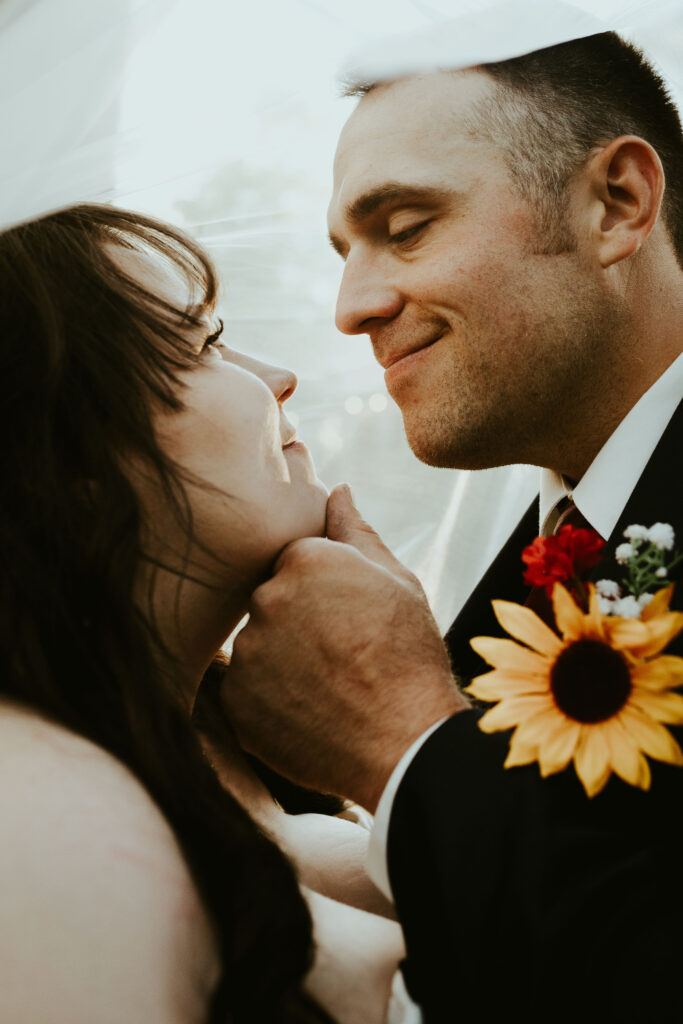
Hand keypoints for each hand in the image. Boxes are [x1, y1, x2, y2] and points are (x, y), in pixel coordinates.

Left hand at [221, 485, 467, 810]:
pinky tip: (311, 712)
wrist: (406, 741)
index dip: (327, 593)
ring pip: (259, 647)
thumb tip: (337, 489)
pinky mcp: (235, 702)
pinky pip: (247, 691)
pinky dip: (272, 701)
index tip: (351, 620)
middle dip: (300, 623)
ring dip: (283, 662)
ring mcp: (247, 652)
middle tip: (343, 656)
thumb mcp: (396, 581)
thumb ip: (356, 531)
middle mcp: (265, 598)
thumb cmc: (409, 656)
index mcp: (304, 559)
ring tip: (329, 688)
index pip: (297, 563)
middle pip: (273, 603)